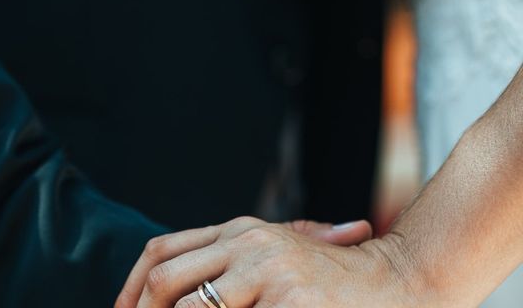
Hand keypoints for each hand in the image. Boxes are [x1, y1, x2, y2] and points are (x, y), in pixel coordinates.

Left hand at [115, 216, 417, 307]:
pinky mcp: (290, 300)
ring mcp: (268, 269)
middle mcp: (248, 241)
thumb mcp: (278, 262)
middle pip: (166, 277)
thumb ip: (236, 271)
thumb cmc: (334, 282)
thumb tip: (187, 299)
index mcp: (239, 231)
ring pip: (192, 307)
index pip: (164, 250)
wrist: (399, 282)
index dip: (133, 285)